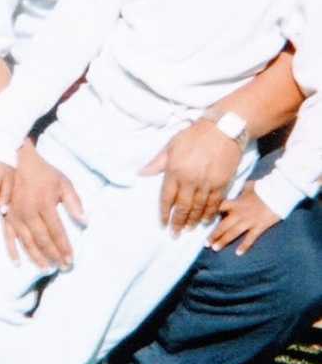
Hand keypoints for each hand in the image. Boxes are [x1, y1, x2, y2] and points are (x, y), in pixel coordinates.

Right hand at [1, 142, 85, 270]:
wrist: (18, 160)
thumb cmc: (44, 173)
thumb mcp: (63, 182)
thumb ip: (74, 202)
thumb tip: (85, 221)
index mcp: (45, 204)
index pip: (57, 232)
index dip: (64, 247)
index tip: (71, 260)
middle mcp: (29, 212)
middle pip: (42, 240)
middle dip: (53, 255)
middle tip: (62, 268)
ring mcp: (15, 215)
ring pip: (26, 241)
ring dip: (36, 257)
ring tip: (46, 269)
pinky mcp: (6, 216)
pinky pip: (8, 236)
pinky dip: (12, 251)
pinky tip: (17, 263)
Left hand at [141, 118, 241, 233]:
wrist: (223, 129)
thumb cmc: (194, 135)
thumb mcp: (172, 145)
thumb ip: (157, 162)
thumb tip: (141, 173)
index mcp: (175, 171)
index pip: (167, 197)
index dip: (164, 213)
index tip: (162, 224)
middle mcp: (190, 180)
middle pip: (183, 207)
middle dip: (178, 222)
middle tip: (174, 234)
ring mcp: (207, 183)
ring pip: (199, 208)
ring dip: (192, 221)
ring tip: (187, 230)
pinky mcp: (222, 184)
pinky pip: (214, 204)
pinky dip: (209, 214)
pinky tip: (205, 221)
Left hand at [209, 182, 280, 254]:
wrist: (278, 192)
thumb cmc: (263, 187)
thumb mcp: (247, 186)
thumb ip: (239, 190)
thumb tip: (234, 188)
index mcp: (235, 203)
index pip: (218, 209)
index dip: (210, 214)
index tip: (203, 221)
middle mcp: (239, 214)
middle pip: (223, 225)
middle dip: (213, 234)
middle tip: (205, 243)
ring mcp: (249, 221)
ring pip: (233, 233)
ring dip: (223, 241)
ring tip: (214, 248)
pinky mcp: (259, 227)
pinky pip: (250, 238)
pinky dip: (244, 246)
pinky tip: (238, 253)